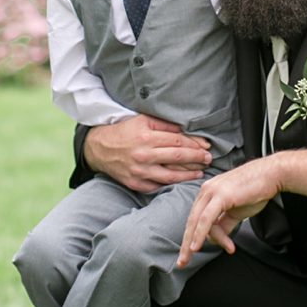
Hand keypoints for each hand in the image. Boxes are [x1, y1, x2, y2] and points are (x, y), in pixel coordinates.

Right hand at [84, 116, 213, 194]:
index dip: (195, 144)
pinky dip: (171, 184)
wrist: (98, 148)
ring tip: (200, 172)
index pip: (178, 141)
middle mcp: (143, 155)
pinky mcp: (136, 184)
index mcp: (146, 138)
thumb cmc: (123, 132)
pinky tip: (180, 181)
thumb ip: (164, 124)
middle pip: (178, 158)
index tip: (207, 147)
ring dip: (189, 175)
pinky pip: (158, 186)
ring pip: (171, 176)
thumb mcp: (141, 120)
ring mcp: (140, 172)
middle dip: (197, 158)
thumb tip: (187, 130)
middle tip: (208, 159)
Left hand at [177, 161, 280, 265]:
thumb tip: (215, 238)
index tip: (189, 253)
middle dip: (186, 243)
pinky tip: (197, 246)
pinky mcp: (220, 196)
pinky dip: (200, 234)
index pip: (196, 219)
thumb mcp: (237, 211)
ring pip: (196, 221)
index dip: (192, 237)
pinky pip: (206, 219)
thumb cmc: (256, 190)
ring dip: (192, 242)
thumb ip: (225, 224)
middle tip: (182, 262)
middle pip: (191, 221)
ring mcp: (212, 192)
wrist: (272, 175)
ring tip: (191, 256)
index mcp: (208, 193)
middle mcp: (206, 191)